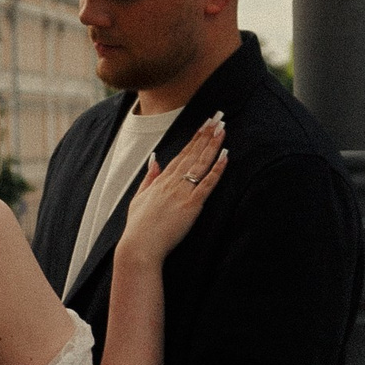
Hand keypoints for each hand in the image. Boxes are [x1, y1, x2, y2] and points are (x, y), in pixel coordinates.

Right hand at [117, 114, 226, 269]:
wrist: (140, 246)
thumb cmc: (139, 227)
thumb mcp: (139, 198)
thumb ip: (149, 178)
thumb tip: (154, 160)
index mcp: (162, 180)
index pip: (182, 153)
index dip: (195, 138)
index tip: (204, 124)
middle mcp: (173, 182)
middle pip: (193, 153)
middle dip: (207, 134)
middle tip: (218, 118)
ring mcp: (182, 192)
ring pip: (201, 164)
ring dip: (213, 145)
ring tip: (222, 129)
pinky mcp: (191, 205)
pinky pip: (207, 184)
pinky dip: (217, 170)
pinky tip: (226, 156)